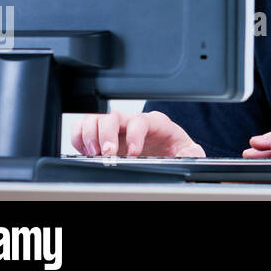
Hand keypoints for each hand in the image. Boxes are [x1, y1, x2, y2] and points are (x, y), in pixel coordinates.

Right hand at [70, 110, 204, 157]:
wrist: (165, 150)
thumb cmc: (173, 148)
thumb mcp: (187, 150)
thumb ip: (192, 152)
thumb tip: (193, 155)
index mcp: (155, 123)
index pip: (141, 120)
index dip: (134, 135)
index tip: (132, 153)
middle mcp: (132, 122)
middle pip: (113, 116)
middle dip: (107, 135)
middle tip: (107, 154)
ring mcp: (116, 128)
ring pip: (95, 119)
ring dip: (89, 135)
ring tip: (93, 153)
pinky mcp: (102, 136)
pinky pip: (83, 128)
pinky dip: (78, 137)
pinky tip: (83, 151)